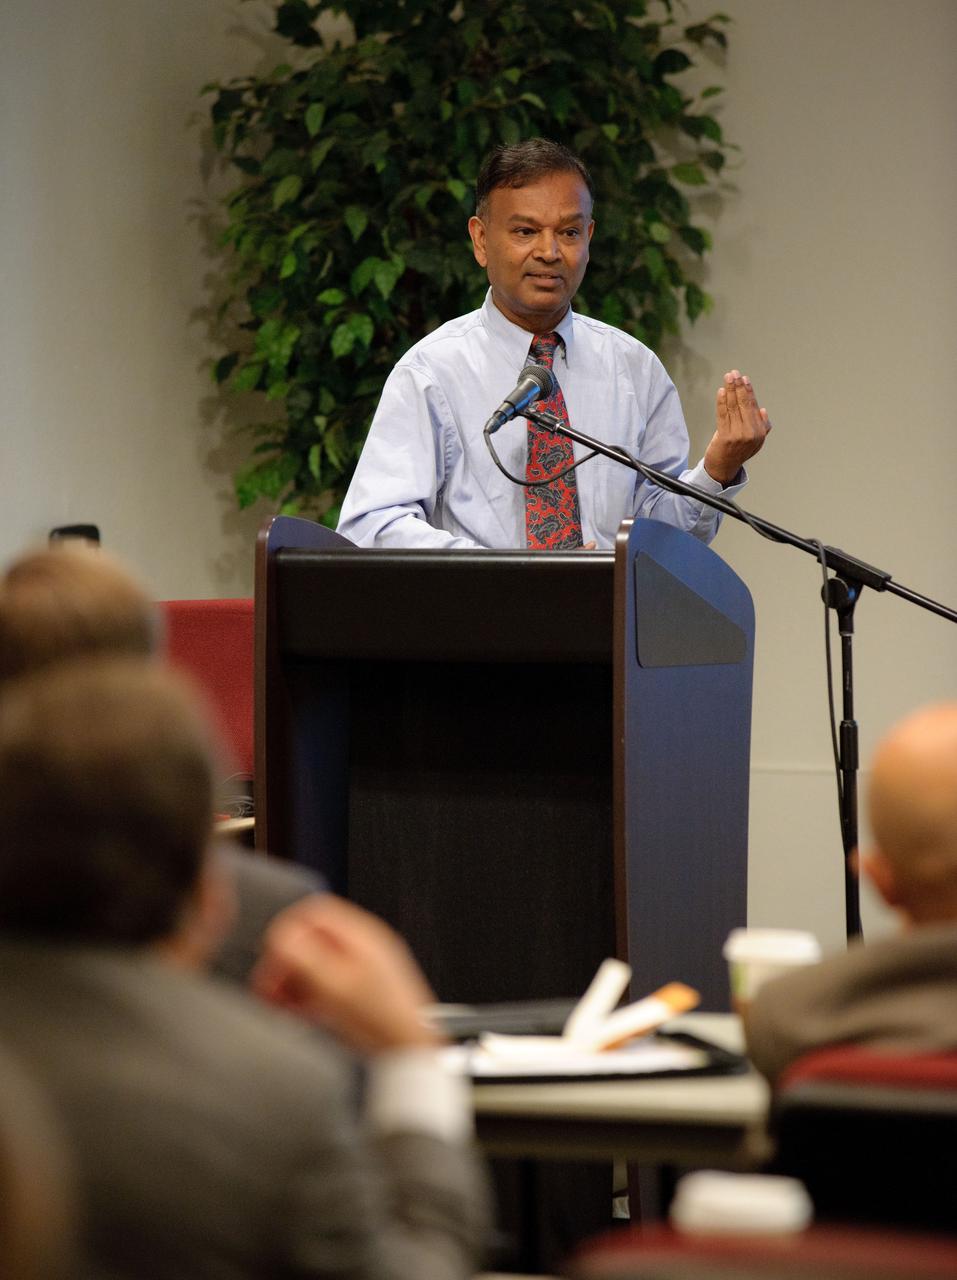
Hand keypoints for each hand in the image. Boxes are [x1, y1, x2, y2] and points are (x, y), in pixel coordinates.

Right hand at [252, 894, 440, 1054]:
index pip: (314, 912)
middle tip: (271, 988)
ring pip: (315, 963)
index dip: (287, 931)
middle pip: (312, 939)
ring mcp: (362, 969)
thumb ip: (305, 957)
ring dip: (292, 982)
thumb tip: (281, 937)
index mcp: (361, 935)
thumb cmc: (382, 1022)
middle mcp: (363, 947)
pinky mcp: (359, 993)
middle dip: (286, 962)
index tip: (272, 958)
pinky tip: (300, 1013)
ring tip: (282, 1005)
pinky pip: (324, 983)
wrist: (407, 1053)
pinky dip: (306, 995)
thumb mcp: (335, 986)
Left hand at [703, 370, 771, 485]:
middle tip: (734, 373)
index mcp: (760, 432)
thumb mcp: (755, 442)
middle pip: (744, 404)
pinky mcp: (725, 437)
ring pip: (733, 407)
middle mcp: (751, 433)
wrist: (724, 468)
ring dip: (730, 390)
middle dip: (738, 386)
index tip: (744, 379)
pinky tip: (721, 391)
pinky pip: (723, 415)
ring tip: (727, 378)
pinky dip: (722, 402)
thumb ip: (761, 426)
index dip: (748, 391)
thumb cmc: (737, 452)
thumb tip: (763, 410)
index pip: (753, 406)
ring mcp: (738, 435)